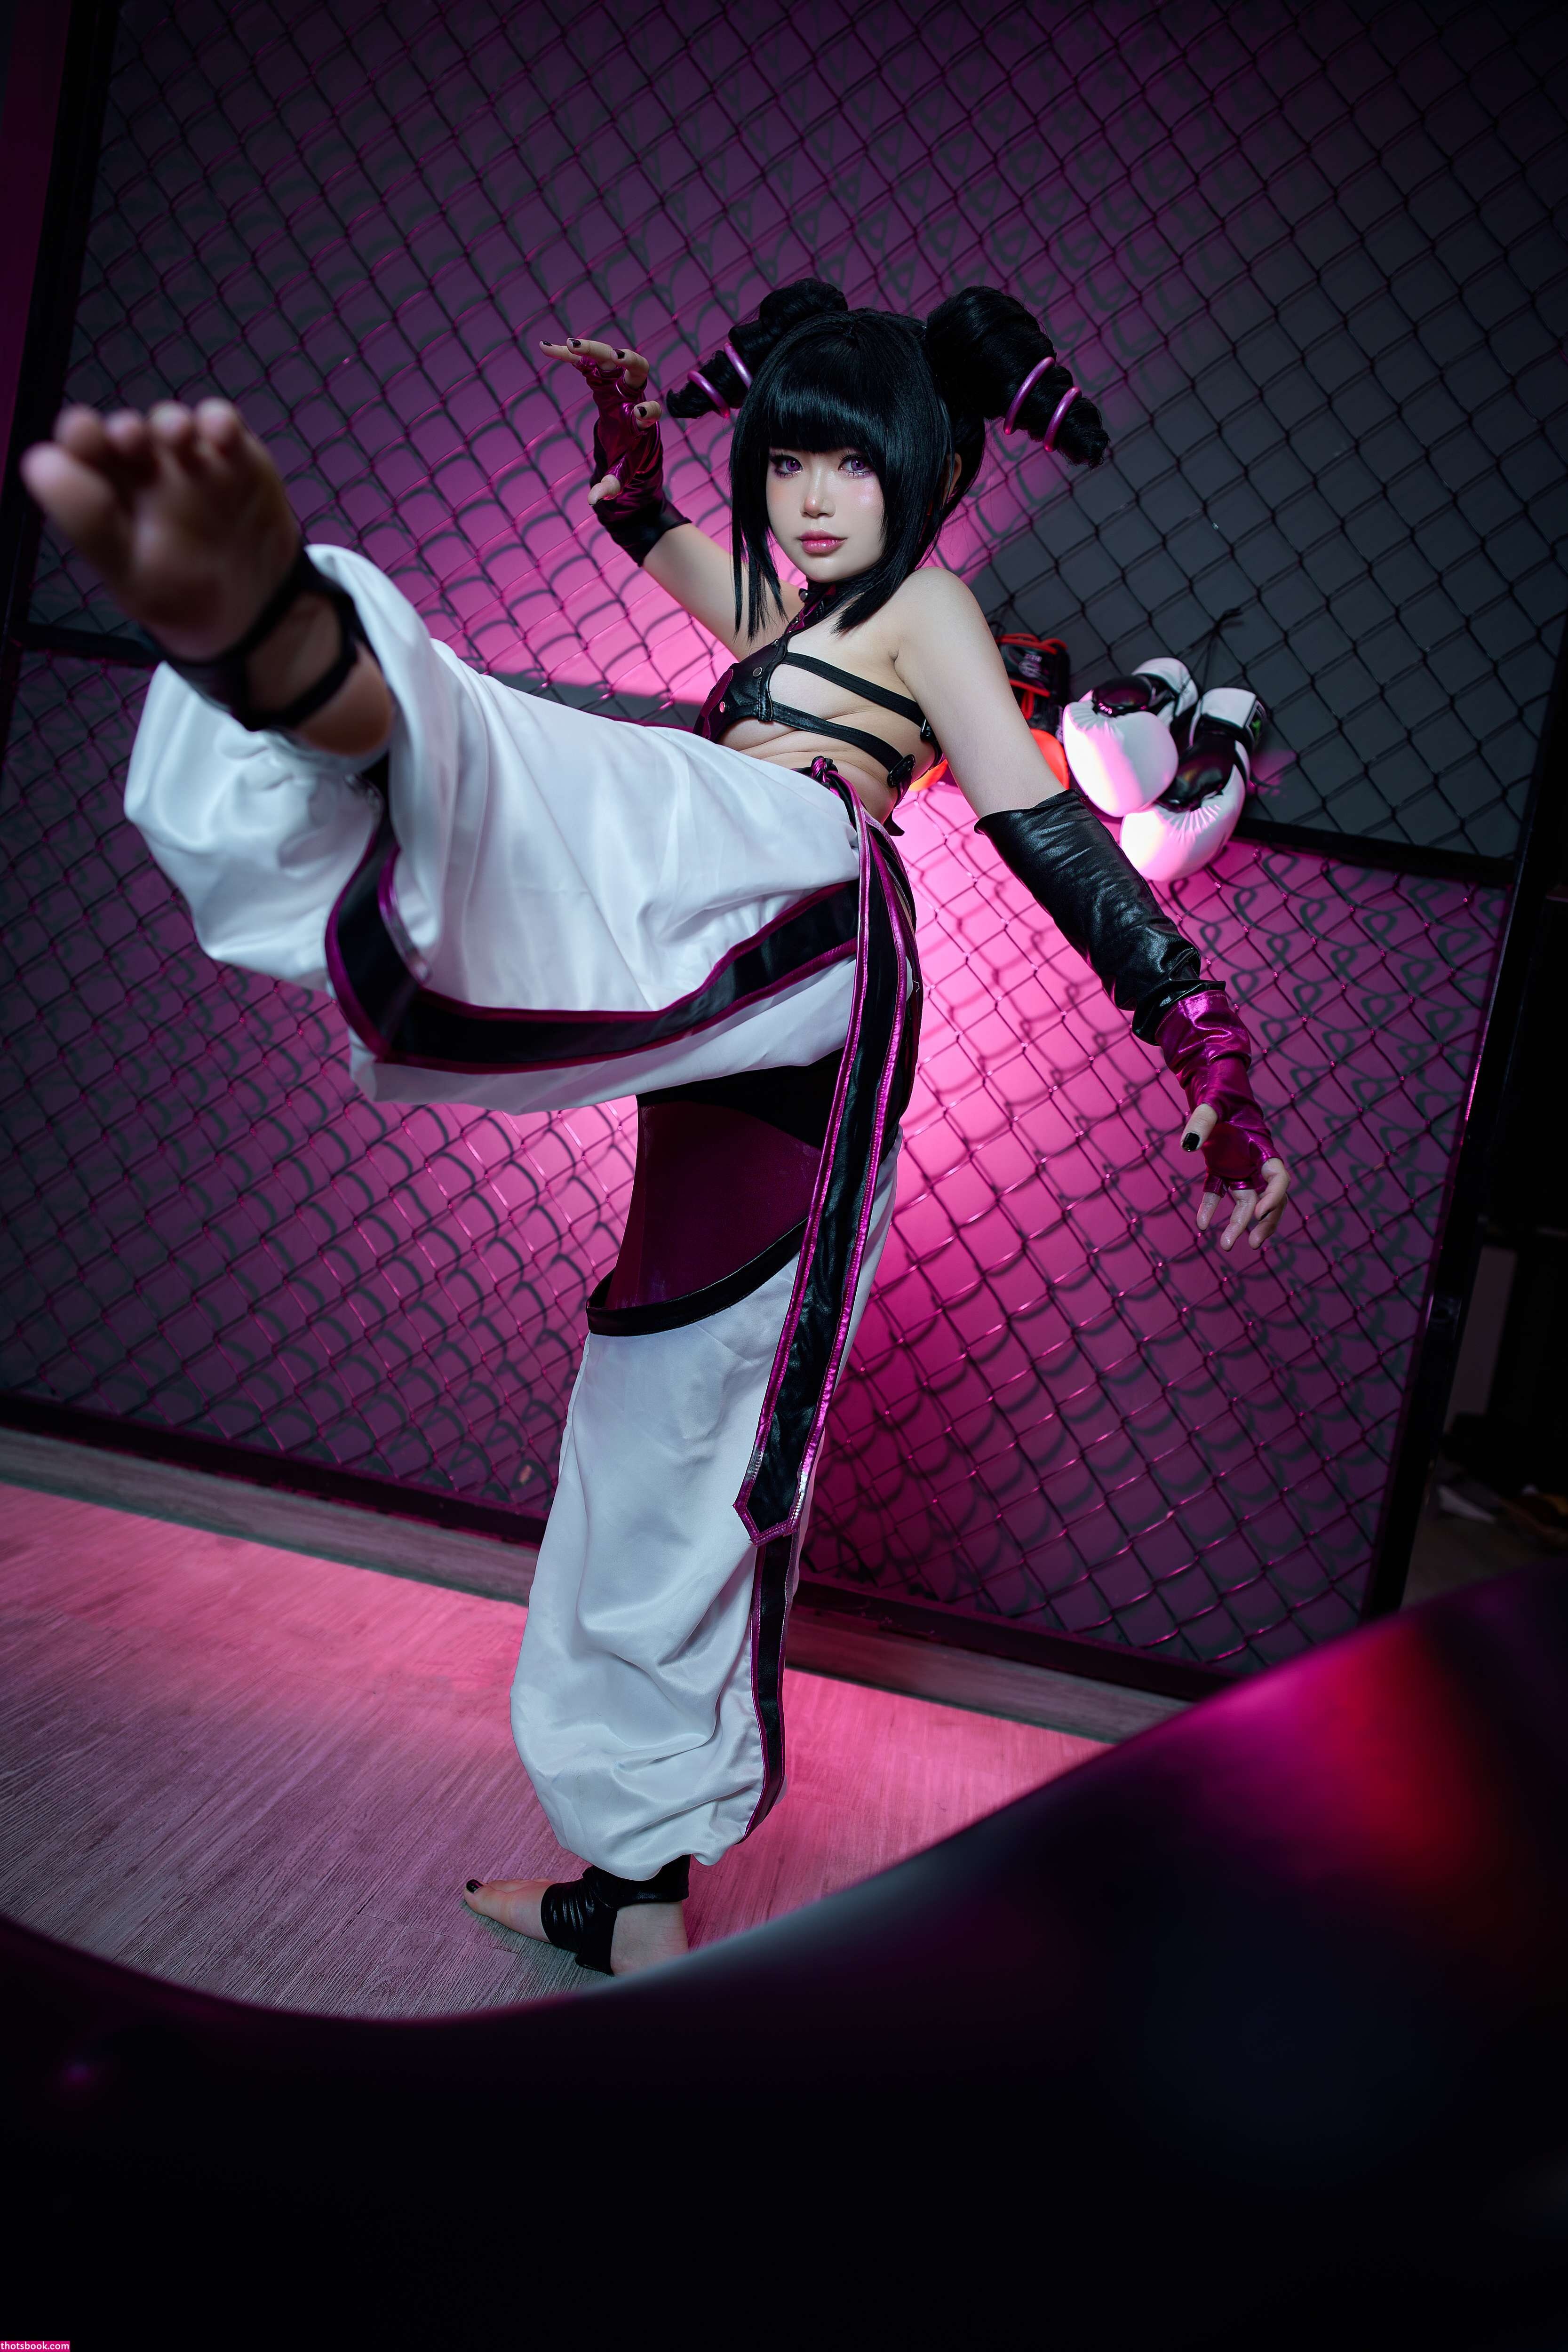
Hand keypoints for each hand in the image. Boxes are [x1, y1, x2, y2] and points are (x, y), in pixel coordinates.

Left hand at [20, 398, 389, 755]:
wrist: (252, 612)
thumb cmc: (179, 596)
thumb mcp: (129, 575)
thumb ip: (86, 522)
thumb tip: (38, 461)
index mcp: (107, 497)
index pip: (82, 458)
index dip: (79, 440)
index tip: (81, 436)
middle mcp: (143, 472)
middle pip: (125, 434)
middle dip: (124, 430)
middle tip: (127, 438)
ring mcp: (189, 461)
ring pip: (172, 425)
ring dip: (170, 423)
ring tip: (177, 437)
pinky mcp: (234, 457)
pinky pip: (222, 427)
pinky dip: (220, 423)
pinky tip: (221, 436)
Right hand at [539, 335, 662, 501]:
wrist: (629, 437)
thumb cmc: (629, 457)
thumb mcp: (621, 474)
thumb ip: (611, 486)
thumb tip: (593, 501)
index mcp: (643, 421)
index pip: (652, 410)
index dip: (647, 410)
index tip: (639, 415)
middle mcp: (634, 395)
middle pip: (637, 368)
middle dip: (626, 360)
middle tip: (613, 356)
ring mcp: (617, 382)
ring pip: (609, 357)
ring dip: (592, 349)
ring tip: (568, 346)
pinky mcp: (600, 376)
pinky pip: (585, 360)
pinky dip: (568, 354)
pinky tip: (546, 348)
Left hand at [1183, 1104, 1289, 1251]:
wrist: (1212, 1082)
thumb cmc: (1219, 1090)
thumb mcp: (1210, 1103)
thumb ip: (1201, 1121)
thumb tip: (1188, 1146)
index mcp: (1261, 1146)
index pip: (1278, 1177)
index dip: (1274, 1196)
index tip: (1259, 1213)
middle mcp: (1254, 1161)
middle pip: (1266, 1197)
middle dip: (1263, 1222)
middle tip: (1251, 1243)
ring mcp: (1238, 1166)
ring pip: (1245, 1201)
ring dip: (1239, 1224)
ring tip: (1226, 1245)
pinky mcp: (1221, 1168)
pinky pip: (1218, 1193)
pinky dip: (1210, 1208)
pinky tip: (1202, 1224)